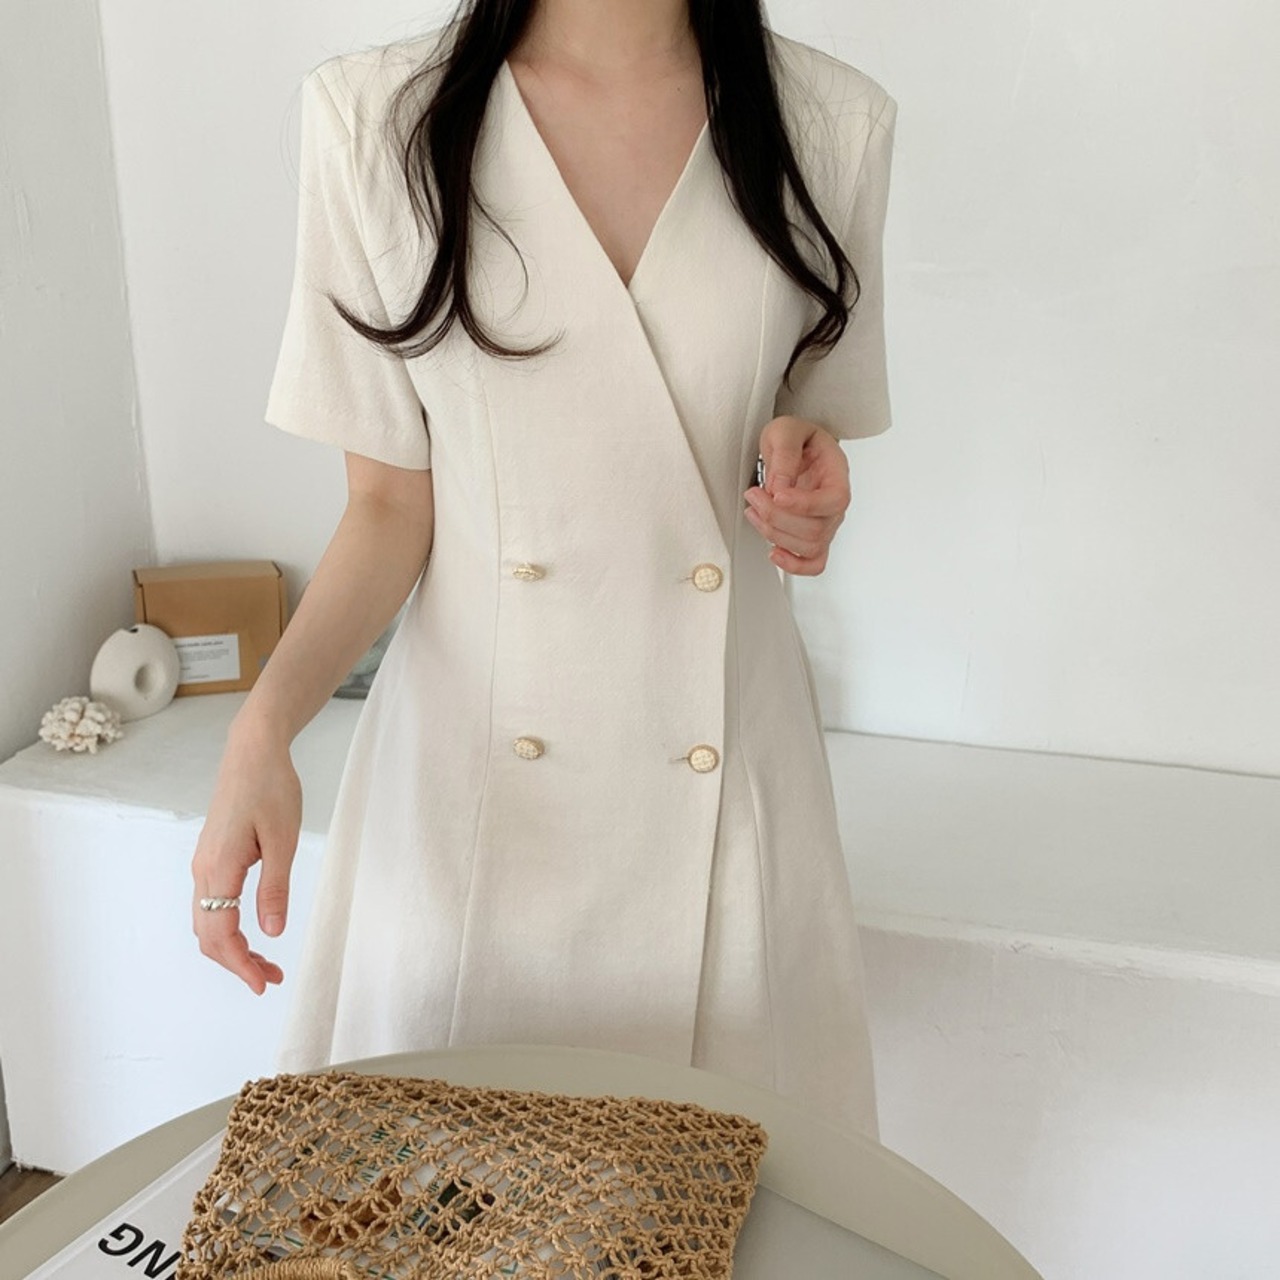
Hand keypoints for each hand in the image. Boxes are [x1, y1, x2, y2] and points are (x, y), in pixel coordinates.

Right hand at [190, 721, 301, 993]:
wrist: (252, 752)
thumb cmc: (272, 788)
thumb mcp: (283, 840)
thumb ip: (275, 888)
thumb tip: (271, 933)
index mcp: (219, 868)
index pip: (220, 934)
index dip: (240, 964)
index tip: (263, 984)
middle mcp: (203, 870)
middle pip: (208, 935)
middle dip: (236, 963)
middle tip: (270, 978)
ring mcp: (204, 863)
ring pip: (207, 921)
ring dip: (232, 947)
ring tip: (266, 961)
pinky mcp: (212, 856)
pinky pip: (211, 903)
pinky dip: (227, 926)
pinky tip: (251, 930)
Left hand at [743, 415, 850, 575]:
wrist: (794, 447)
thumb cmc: (795, 438)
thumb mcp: (786, 431)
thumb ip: (785, 454)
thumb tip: (780, 487)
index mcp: (837, 475)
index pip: (835, 500)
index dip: (805, 504)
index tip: (777, 494)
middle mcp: (835, 504)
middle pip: (817, 529)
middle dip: (777, 517)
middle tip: (753, 495)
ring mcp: (825, 523)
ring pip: (809, 547)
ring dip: (774, 534)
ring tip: (754, 511)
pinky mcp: (812, 537)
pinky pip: (814, 564)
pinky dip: (794, 565)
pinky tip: (773, 552)